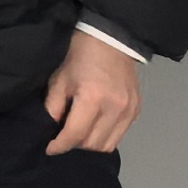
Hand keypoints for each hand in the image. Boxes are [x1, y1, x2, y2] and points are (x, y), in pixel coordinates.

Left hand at [42, 30, 142, 154]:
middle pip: (92, 144)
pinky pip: (120, 136)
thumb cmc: (81, 56)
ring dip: (91, 144)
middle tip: (64, 136)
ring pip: (108, 144)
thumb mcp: (60, 79)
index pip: (75, 134)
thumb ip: (53, 108)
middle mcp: (114, 108)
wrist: (112, 40)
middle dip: (74, 145)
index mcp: (92, 98)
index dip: (59, 145)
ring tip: (80, 133)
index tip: (50, 148)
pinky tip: (95, 127)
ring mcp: (129, 111)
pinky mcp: (137, 111)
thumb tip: (51, 130)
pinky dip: (106, 137)